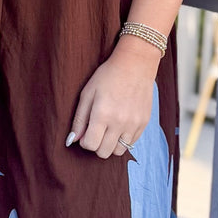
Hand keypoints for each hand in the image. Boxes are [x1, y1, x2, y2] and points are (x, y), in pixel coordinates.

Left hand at [66, 38, 158, 159]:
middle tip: (96, 131)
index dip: (85, 141)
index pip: (90, 145)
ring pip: (119, 151)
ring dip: (111, 144)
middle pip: (104, 152)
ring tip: (109, 130)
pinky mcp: (143, 123)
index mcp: (102, 114)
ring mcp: (134, 124)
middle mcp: (119, 122)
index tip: (85, 133)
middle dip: (97, 145)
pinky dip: (123, 139)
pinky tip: (120, 125)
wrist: (135, 65)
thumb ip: (79, 119)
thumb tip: (73, 140)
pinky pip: (131, 143)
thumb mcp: (87, 94)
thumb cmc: (108, 76)